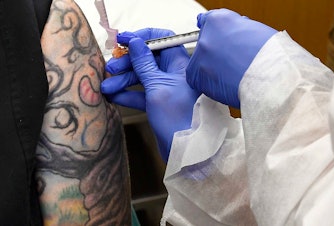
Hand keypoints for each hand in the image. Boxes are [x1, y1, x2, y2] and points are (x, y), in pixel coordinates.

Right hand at [101, 28, 199, 161]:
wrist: (185, 150)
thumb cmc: (177, 116)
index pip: (163, 39)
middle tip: (110, 69)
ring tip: (105, 87)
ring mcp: (166, 88)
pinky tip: (113, 97)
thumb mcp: (157, 86)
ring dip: (123, 80)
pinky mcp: (159, 103)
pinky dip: (128, 94)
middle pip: (148, 58)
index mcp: (180, 64)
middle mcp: (174, 73)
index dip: (142, 37)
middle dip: (127, 62)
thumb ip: (144, 64)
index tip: (123, 40)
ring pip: (142, 76)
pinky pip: (141, 93)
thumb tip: (135, 42)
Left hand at [187, 9, 276, 107]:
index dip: (216, 36)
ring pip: (201, 65)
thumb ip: (236, 30)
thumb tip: (231, 34)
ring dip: (213, 71)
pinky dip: (211, 85)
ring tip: (233, 75)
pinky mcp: (197, 77)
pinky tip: (228, 84)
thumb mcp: (254, 30)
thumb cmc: (270, 55)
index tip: (220, 42)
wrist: (270, 77)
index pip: (207, 22)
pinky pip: (200, 82)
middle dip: (216, 54)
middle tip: (234, 63)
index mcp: (219, 20)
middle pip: (204, 45)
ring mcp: (200, 57)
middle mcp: (206, 36)